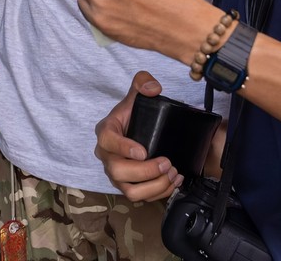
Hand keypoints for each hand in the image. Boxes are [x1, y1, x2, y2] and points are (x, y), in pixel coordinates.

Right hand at [94, 72, 185, 201]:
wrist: (138, 130)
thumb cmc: (135, 114)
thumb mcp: (137, 93)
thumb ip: (143, 82)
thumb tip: (153, 89)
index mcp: (106, 131)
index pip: (107, 141)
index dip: (123, 148)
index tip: (143, 151)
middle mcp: (106, 156)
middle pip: (118, 171)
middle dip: (145, 171)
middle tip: (167, 163)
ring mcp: (116, 174)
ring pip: (129, 191)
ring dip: (154, 186)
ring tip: (172, 174)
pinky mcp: (127, 185)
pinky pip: (140, 197)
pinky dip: (159, 193)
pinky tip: (174, 181)